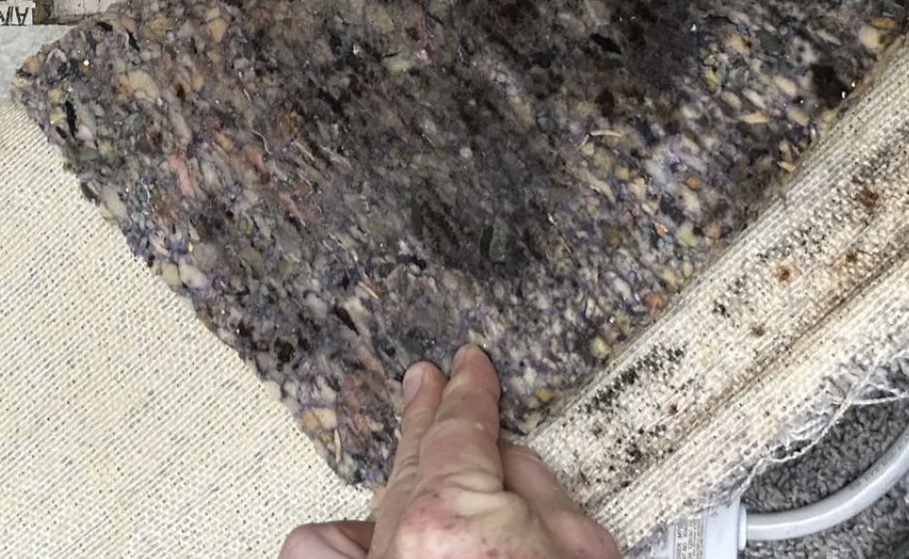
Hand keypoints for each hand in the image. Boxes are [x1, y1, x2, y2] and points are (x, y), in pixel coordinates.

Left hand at [280, 346, 620, 558]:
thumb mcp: (584, 556)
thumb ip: (542, 496)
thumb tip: (508, 461)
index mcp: (454, 520)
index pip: (459, 430)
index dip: (469, 392)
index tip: (467, 368)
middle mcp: (401, 547)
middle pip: (410, 464)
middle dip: (426, 418)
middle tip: (430, 381)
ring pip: (374, 510)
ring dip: (400, 477)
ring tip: (414, 432)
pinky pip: (324, 555)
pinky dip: (338, 543)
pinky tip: (355, 527)